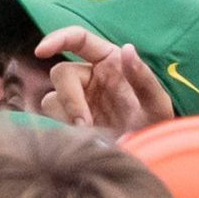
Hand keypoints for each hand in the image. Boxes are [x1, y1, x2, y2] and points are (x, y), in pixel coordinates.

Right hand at [37, 27, 172, 134]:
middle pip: (60, 73)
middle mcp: (88, 76)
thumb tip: (126, 48)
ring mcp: (75, 99)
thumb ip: (143, 77)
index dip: (57, 39)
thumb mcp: (157, 104)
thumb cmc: (155, 128)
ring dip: (66, 117)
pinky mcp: (65, 119)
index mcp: (109, 62)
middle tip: (85, 124)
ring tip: (90, 136)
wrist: (144, 158)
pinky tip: (81, 140)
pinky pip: (49, 119)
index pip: (77, 39)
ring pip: (52, 99)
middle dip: (70, 99)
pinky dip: (61, 129)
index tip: (41, 52)